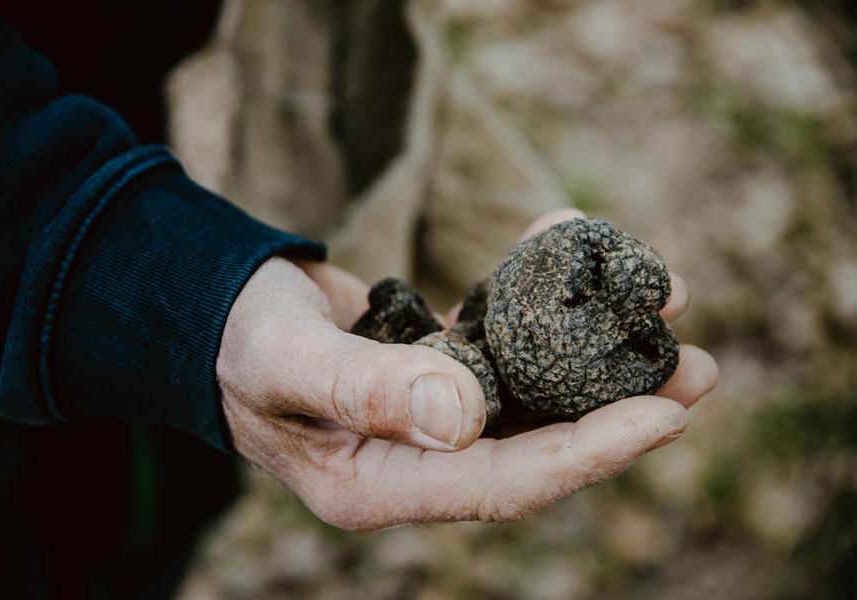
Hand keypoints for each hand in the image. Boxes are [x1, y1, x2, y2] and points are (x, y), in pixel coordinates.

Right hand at [217, 211, 717, 529]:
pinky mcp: (435, 369)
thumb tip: (463, 417)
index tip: (664, 417)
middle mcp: (415, 460)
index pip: (501, 483)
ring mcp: (428, 417)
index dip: (587, 454)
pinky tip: (570, 257)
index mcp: (378, 485)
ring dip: (594, 355)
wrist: (214, 313)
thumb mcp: (285, 361)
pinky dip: (538, 305)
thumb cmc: (234, 341)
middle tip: (696, 367)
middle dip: (617, 408)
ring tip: (666, 313)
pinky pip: (502, 343)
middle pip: (534, 444)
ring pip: (530, 392)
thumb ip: (364, 389)